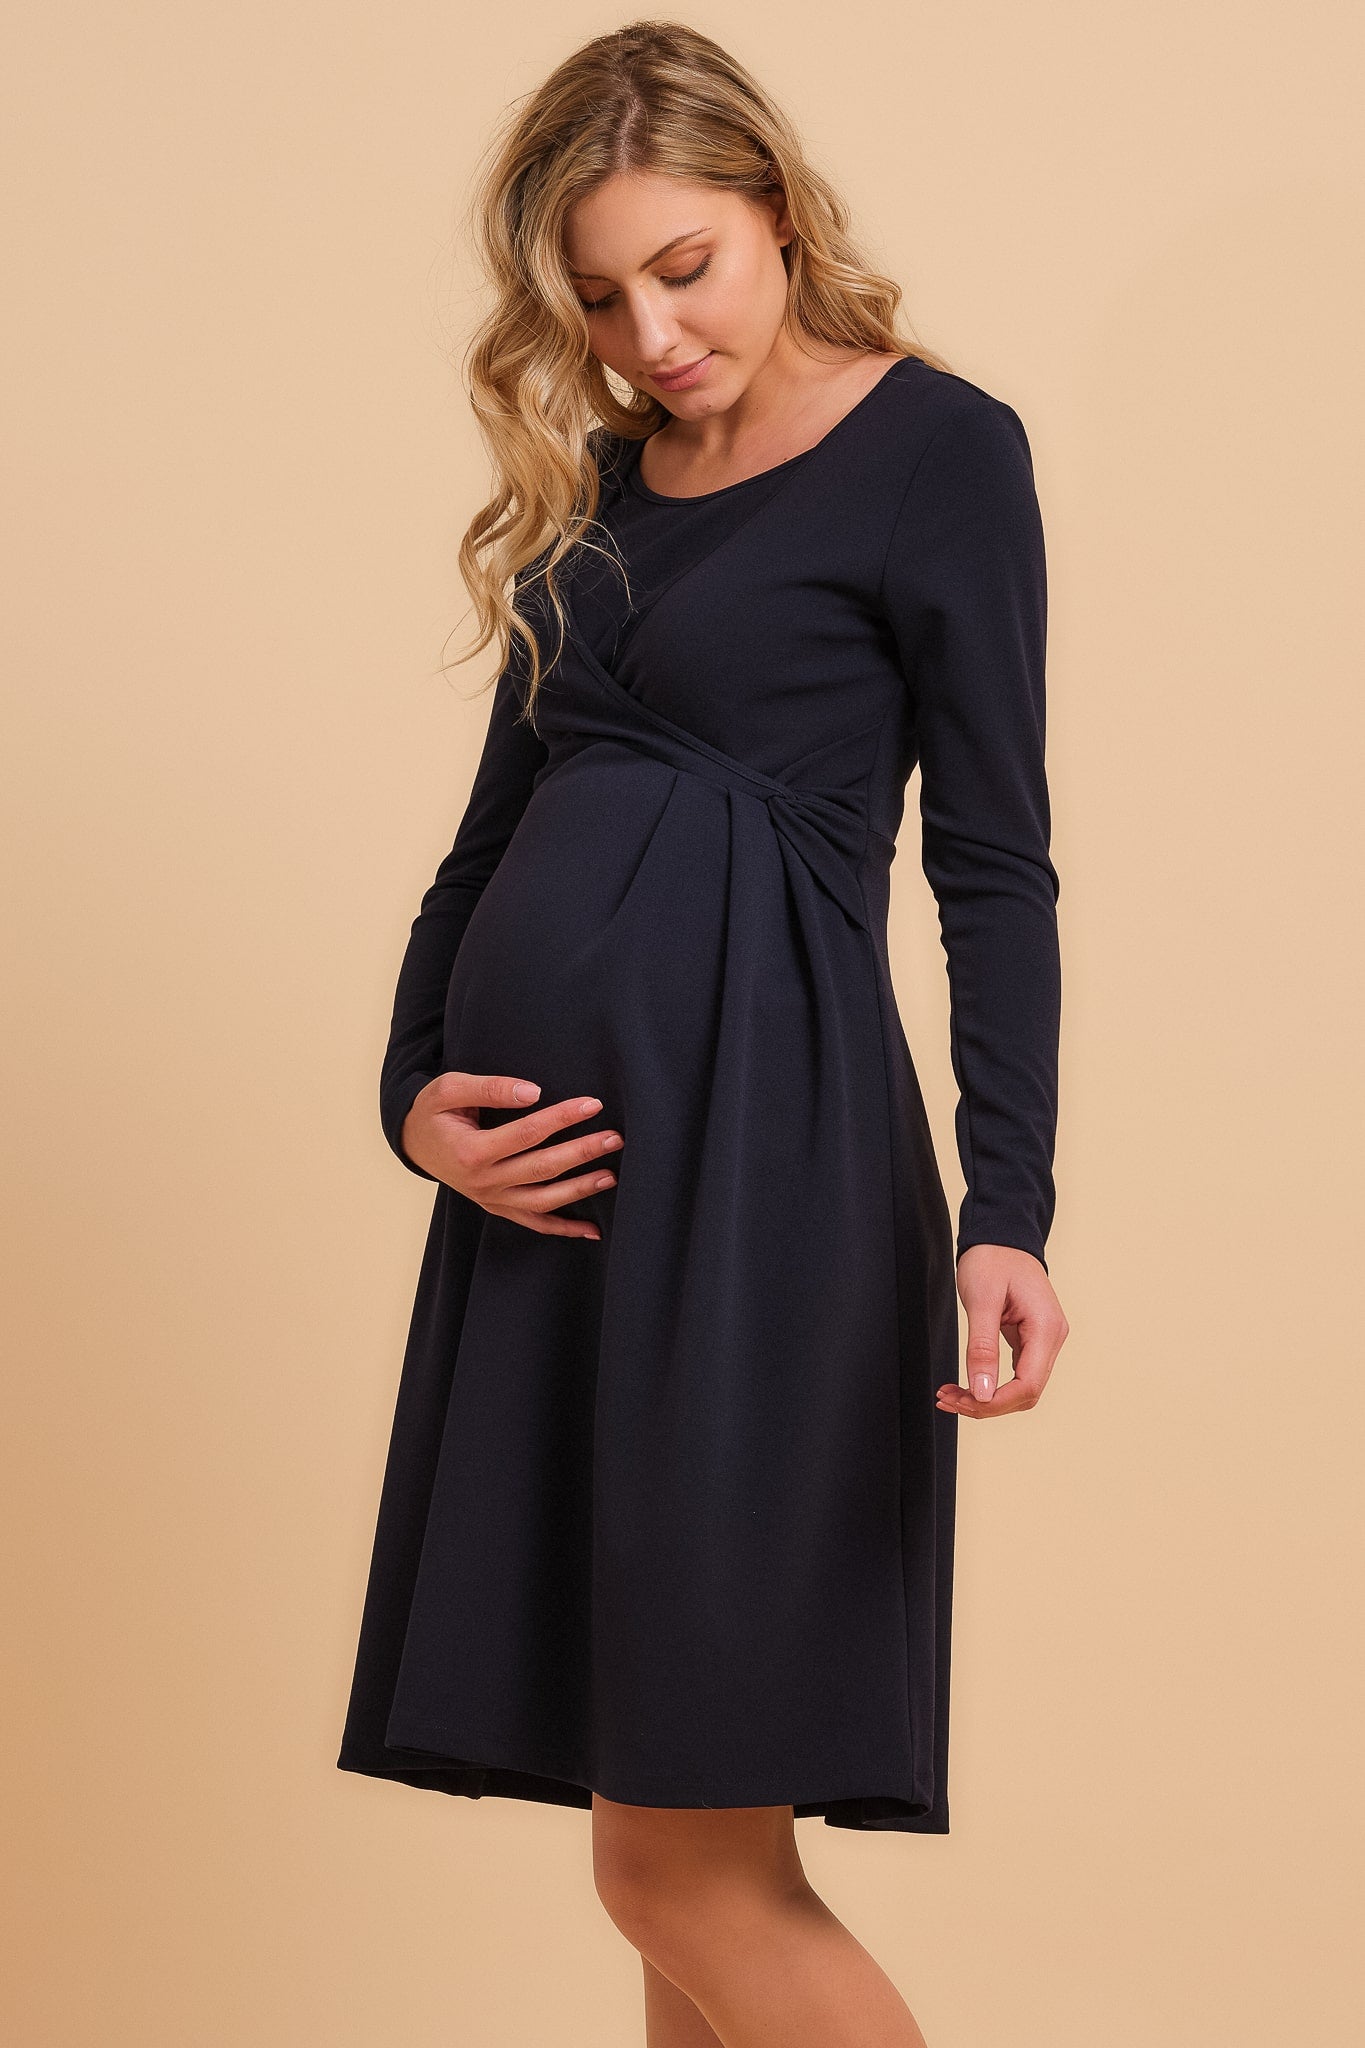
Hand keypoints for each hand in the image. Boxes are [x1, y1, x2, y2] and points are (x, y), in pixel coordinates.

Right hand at [399, 1071, 622, 1240]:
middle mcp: (483, 1182)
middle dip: (582, 1153)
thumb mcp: (449, 1089)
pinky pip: (534, 1223)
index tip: (592, 1104)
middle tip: (615, 1138)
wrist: (413, 1141)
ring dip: (580, 1190)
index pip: (527, 1134)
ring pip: (543, 1201)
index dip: (562, 1118)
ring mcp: (491, 1199)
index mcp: (471, 1152)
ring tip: (612, 1175)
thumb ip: (490, 1088)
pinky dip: (563, 1229)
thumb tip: (533, 1092)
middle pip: (542, 1168)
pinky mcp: (497, 1207)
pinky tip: (593, 1231)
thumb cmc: (433, 1111)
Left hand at [936, 1244, 1068, 1418]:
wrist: (1000, 1235)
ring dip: (987, 1397)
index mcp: (1046, 1328)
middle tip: (947, 1399)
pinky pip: (1015, 1374)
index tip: (961, 1401)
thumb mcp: (982, 1300)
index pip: (1028, 1386)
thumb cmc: (992, 1259)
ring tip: (950, 1395)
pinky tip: (966, 1385)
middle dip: (987, 1403)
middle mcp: (1051, 1338)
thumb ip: (982, 1347)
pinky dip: (991, 1383)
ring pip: (1021, 1388)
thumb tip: (983, 1393)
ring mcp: (1043, 1340)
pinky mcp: (1031, 1339)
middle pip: (1027, 1393)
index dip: (995, 1402)